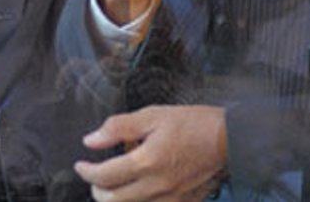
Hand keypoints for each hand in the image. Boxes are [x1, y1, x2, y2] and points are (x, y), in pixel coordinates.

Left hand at [75, 105, 225, 201]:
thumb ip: (117, 128)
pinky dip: (138, 200)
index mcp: (147, 162)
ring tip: (113, 180)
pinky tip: (138, 186)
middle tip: (93, 175)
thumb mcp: (151, 115)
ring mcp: (171, 199)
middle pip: (113, 200)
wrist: (228, 139)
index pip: (104, 177)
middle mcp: (157, 186)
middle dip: (96, 190)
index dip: (86, 171)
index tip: (80, 165)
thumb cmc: (191, 124)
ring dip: (116, 197)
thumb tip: (90, 140)